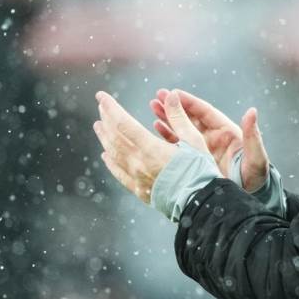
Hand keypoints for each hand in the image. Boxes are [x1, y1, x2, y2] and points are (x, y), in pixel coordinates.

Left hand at [92, 90, 211, 202]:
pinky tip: (106, 155)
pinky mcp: (140, 190)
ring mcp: (136, 177)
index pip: (122, 123)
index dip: (110, 108)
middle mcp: (138, 163)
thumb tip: (172, 95)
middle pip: (114, 137)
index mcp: (150, 148)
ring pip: (113, 154)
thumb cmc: (199, 171)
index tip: (101, 96)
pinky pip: (119, 174)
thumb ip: (179, 117)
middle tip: (100, 106)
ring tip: (99, 126)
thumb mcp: (193, 140)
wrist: (200, 203)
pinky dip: (110, 162)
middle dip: (106, 119)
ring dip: (104, 138)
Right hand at [149, 88, 270, 192]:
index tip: (174, 93)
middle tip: (158, 95)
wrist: (248, 198)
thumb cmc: (256, 177)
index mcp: (226, 132)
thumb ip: (252, 136)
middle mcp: (213, 137)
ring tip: (153, 106)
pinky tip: (157, 127)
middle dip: (174, 106)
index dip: (189, 102)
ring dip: (168, 117)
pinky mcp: (195, 160)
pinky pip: (179, 145)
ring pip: (182, 128)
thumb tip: (252, 111)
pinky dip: (168, 135)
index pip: (205, 112)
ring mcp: (203, 148)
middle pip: (190, 117)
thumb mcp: (256, 157)